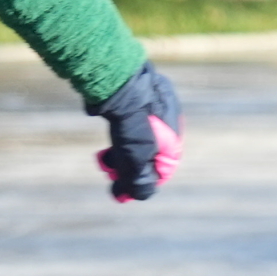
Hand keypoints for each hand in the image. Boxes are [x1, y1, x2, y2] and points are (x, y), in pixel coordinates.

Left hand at [91, 62, 184, 202]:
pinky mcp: (138, 97)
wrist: (118, 79)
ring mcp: (154, 108)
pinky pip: (131, 123)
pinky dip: (119, 134)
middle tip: (107, 170)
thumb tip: (129, 196)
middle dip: (127, 168)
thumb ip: (138, 181)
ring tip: (103, 157)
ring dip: (120, 154)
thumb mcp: (136, 159)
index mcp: (173, 140)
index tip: (121, 192)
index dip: (140, 184)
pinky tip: (108, 135)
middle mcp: (168, 124)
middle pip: (148, 155)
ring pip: (137, 139)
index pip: (161, 171)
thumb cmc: (130, 121)